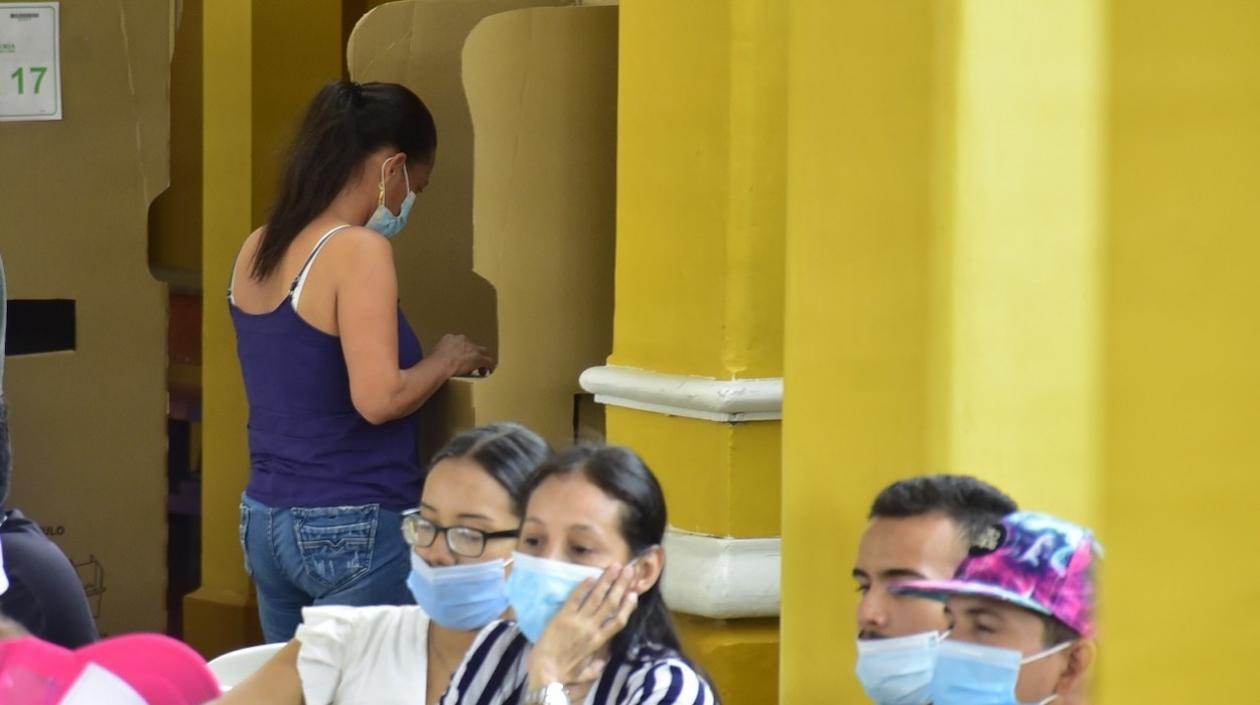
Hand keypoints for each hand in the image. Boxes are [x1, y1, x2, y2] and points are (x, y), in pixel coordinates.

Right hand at [432, 334, 493, 377]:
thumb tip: (435, 360)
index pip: (460, 342)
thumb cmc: (434, 362)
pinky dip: (489, 366)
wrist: (440, 364)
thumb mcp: (433, 353)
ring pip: (483, 352)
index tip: (461, 357)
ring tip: (482, 367)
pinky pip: (488, 361)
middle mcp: (463, 340)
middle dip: (473, 353)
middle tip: (471, 362)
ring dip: (483, 359)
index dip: (462, 350)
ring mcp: (472, 349)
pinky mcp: (478, 358)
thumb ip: (438, 353)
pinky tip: (488, 371)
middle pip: (473, 345)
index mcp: (451, 338)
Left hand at [527, 564, 637, 688]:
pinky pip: (575, 598)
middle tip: (628, 570)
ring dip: (607, 580)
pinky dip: (583, 587)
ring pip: (596, 597)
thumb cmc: (564, 674)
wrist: (545, 673)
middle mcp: (591, 628)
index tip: (633, 594)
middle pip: (610, 603)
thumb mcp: (585, 674)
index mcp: (598, 642)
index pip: (618, 621)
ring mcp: (577, 621)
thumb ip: (596, 668)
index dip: (627, 606)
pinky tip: (591, 576)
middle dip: (621, 585)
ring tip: (615, 566)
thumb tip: (603, 662)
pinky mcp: (562, 617)